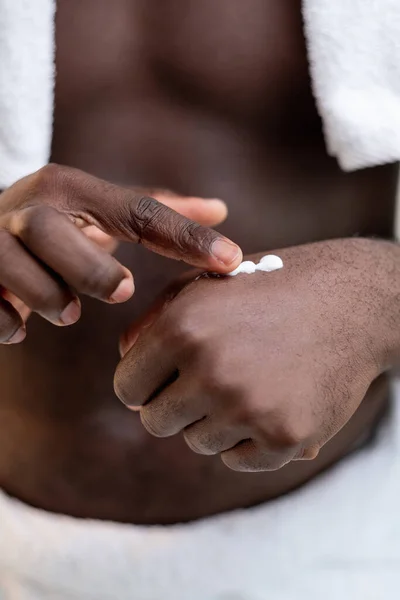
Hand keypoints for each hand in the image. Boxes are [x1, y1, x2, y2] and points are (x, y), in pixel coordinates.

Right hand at [0, 164, 240, 342]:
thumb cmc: (60, 223)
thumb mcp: (102, 210)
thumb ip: (156, 213)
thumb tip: (221, 209)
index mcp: (70, 188)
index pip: (138, 211)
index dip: (187, 237)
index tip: (231, 261)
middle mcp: (26, 204)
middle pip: (51, 231)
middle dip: (88, 267)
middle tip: (122, 292)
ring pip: (11, 264)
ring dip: (46, 296)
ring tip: (70, 314)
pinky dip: (4, 320)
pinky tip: (19, 330)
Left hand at [115, 239, 397, 471]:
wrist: (348, 302)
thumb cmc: (267, 291)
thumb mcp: (204, 286)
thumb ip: (153, 320)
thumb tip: (121, 358)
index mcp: (181, 328)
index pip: (127, 387)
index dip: (143, 385)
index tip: (164, 380)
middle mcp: (210, 370)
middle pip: (156, 422)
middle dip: (174, 406)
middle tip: (208, 382)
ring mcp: (248, 407)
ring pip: (197, 442)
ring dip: (214, 421)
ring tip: (248, 383)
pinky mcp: (284, 436)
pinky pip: (238, 460)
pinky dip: (248, 440)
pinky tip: (270, 402)